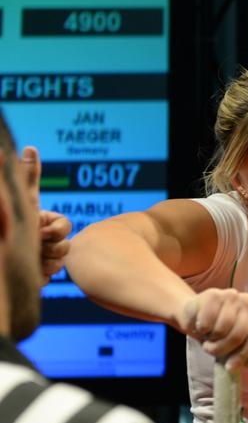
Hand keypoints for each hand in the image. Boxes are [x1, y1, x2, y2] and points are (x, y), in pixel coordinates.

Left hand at [20, 146, 73, 283]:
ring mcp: (45, 256)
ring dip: (45, 261)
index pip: (65, 227)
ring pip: (60, 261)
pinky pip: (51, 274)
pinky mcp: (41, 273)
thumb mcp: (22, 201)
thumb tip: (30, 147)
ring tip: (31, 258)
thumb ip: (28, 176)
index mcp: (46, 222)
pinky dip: (41, 272)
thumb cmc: (8, 225)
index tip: (42, 231)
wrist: (2, 259)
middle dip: (51, 247)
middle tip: (35, 245)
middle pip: (66, 246)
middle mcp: (48, 239)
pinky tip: (29, 268)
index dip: (57, 231)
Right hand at [177, 288, 247, 372]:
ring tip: (209, 338)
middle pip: (238, 335)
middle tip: (213, 350)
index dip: (242, 356)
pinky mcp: (213, 294)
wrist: (196, 318)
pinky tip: (201, 326)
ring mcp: (232, 295)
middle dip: (222, 349)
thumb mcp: (235, 350)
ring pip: (222, 328)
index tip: (230, 367)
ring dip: (211, 341)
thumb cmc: (220, 334)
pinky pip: (208, 321)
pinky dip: (202, 329)